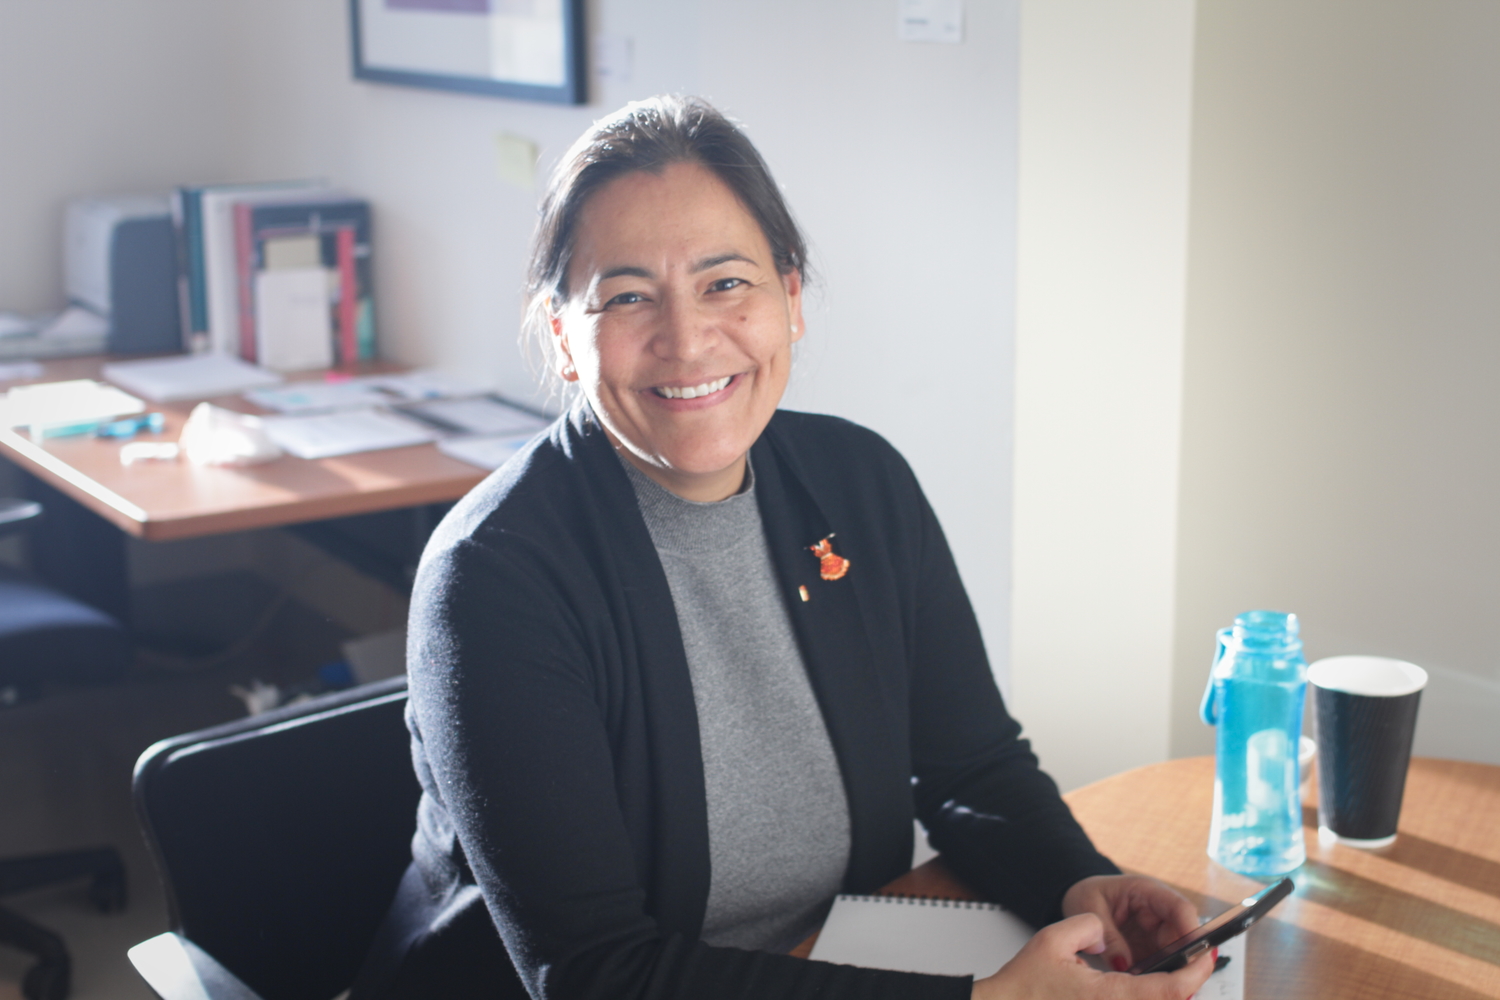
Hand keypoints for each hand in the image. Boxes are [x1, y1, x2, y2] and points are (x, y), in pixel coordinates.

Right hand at [969, 913, 1213, 999]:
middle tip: (1197, 962)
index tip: (1205, 956)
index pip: (1172, 990)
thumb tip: (1107, 933)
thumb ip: (1089, 927)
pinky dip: (1151, 998)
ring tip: (1177, 974)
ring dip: (1171, 993)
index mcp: (1110, 996)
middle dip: (1189, 984)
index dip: (1196, 973)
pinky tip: (1150, 987)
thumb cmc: (1023, 986)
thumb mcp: (1052, 940)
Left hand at [1060, 875, 1200, 973]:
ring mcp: (1156, 931)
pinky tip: (1142, 986)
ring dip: (1167, 969)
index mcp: (1146, 891)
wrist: (1080, 899)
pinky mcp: (1150, 948)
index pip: (1180, 908)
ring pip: (1174, 953)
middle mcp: (1158, 912)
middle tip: (1171, 980)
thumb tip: (1123, 965)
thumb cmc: (1086, 895)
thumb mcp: (1089, 909)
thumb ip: (1108, 935)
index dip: (1191, 930)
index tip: (1194, 953)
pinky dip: (1154, 975)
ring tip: (1150, 985)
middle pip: (1182, 936)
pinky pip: (1160, 964)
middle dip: (1180, 958)